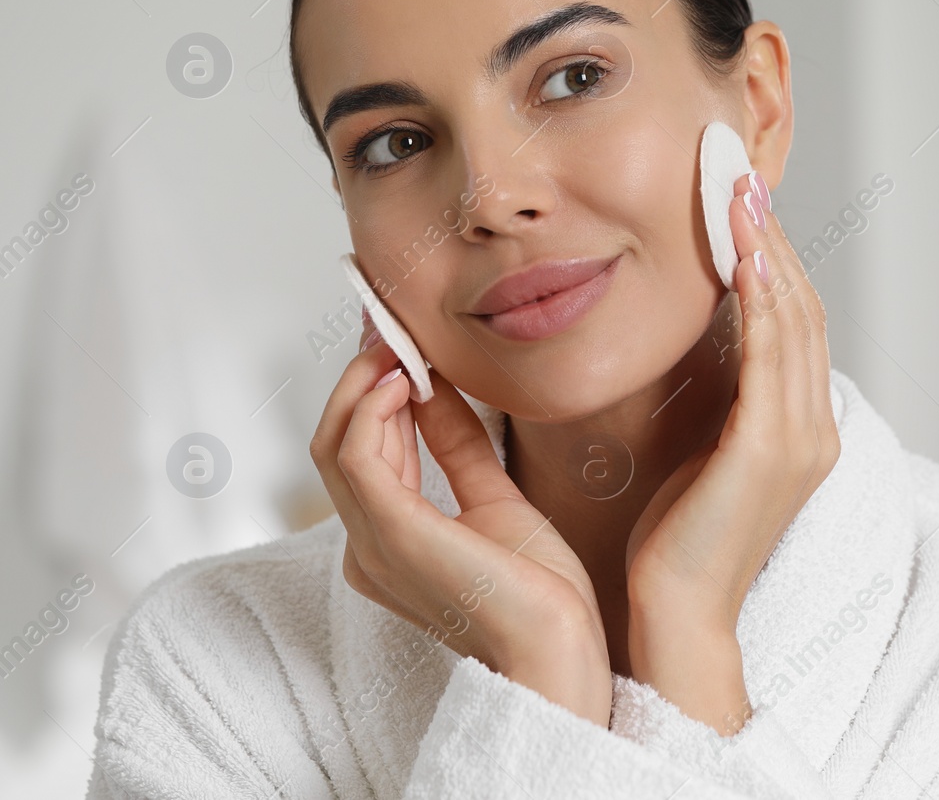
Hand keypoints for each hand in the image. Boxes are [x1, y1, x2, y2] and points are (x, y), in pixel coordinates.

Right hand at [309, 313, 612, 726]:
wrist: (560, 651)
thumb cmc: (538, 595)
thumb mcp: (494, 498)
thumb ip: (458, 447)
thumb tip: (436, 389)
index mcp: (387, 542)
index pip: (359, 452)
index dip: (374, 390)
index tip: (398, 341)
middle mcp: (366, 546)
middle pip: (338, 440)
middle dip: (363, 376)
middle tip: (391, 327)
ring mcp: (373, 544)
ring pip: (337, 442)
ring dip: (366, 382)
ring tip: (401, 344)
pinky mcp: (393, 535)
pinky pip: (356, 456)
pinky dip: (373, 409)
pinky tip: (405, 381)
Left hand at [623, 170, 841, 734]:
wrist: (675, 616)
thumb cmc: (676, 541)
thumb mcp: (699, 452)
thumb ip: (712, 396)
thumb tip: (692, 337)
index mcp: (801, 428)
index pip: (793, 321)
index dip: (773, 256)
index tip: (740, 202)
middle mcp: (815, 427)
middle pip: (802, 307)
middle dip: (773, 237)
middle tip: (739, 174)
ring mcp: (801, 438)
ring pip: (793, 320)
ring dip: (768, 251)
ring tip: (739, 195)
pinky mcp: (771, 450)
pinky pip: (772, 357)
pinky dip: (763, 302)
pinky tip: (744, 258)